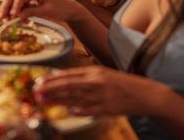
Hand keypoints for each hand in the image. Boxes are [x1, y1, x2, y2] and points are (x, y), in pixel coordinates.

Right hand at [0, 0, 87, 22]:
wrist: (68, 8)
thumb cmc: (61, 9)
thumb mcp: (46, 12)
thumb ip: (31, 12)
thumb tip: (17, 16)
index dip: (14, 7)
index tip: (10, 17)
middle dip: (6, 7)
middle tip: (0, 18)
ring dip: (8, 8)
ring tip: (3, 19)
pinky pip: (18, 1)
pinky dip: (14, 9)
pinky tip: (12, 18)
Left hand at [34, 66, 167, 115]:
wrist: (147, 94)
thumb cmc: (123, 83)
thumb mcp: (104, 74)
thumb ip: (85, 77)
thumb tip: (65, 81)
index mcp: (95, 72)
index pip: (68, 75)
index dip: (52, 79)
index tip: (39, 82)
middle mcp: (96, 83)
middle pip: (68, 86)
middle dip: (50, 89)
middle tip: (36, 92)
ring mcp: (101, 96)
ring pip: (74, 98)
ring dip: (58, 100)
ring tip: (44, 102)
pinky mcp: (107, 109)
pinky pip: (89, 110)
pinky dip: (78, 110)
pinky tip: (69, 111)